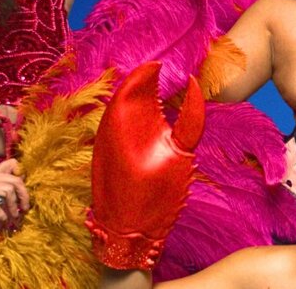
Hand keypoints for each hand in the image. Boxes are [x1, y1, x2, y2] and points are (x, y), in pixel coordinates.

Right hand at [0, 158, 28, 226]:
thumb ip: (3, 188)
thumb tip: (23, 193)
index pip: (12, 163)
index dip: (22, 172)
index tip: (24, 188)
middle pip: (15, 181)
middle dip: (24, 195)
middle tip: (25, 208)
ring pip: (8, 191)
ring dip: (13, 207)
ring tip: (14, 216)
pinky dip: (1, 215)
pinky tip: (2, 220)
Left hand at [87, 62, 204, 270]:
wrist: (125, 233)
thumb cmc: (156, 195)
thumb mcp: (182, 153)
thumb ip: (192, 116)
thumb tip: (193, 81)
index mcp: (126, 118)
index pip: (136, 79)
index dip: (153, 68)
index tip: (169, 63)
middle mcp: (108, 122)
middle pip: (127, 88)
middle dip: (146, 79)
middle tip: (168, 73)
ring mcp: (102, 136)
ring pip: (120, 102)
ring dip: (139, 94)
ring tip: (161, 90)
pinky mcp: (102, 149)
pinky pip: (116, 118)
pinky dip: (132, 111)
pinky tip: (149, 115)